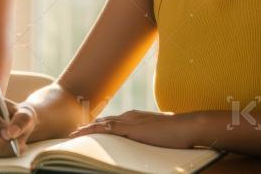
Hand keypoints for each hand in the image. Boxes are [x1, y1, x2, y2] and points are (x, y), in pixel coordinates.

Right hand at [0, 94, 37, 156]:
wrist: (16, 123)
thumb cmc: (19, 115)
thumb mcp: (25, 113)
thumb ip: (20, 121)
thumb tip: (10, 134)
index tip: (12, 135)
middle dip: (2, 143)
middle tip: (19, 145)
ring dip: (3, 150)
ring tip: (18, 147)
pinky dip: (1, 154)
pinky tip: (11, 150)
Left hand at [68, 110, 200, 148]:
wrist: (188, 127)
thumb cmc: (179, 134)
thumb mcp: (160, 136)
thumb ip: (150, 138)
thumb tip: (148, 144)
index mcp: (136, 118)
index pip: (113, 121)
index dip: (99, 126)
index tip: (88, 130)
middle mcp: (129, 116)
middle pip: (104, 121)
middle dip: (89, 127)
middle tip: (74, 133)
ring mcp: (129, 121)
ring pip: (101, 124)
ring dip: (86, 129)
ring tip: (72, 135)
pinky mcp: (131, 128)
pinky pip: (106, 129)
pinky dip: (92, 131)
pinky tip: (82, 134)